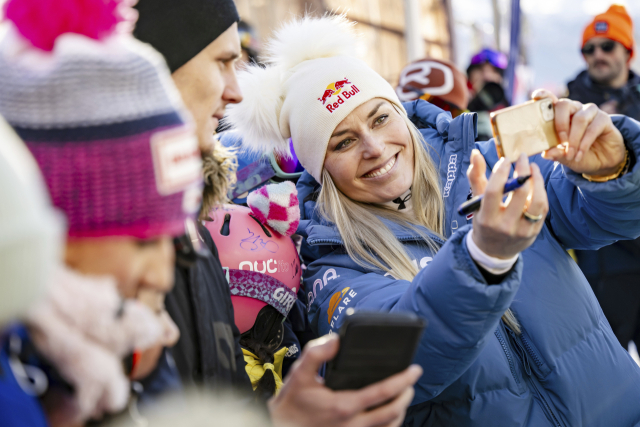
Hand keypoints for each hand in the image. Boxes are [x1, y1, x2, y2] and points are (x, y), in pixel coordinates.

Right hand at [268, 334, 421, 426]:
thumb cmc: (292, 401)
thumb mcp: (299, 372)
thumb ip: (316, 353)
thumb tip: (336, 340)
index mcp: (343, 406)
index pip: (382, 393)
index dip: (402, 380)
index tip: (414, 370)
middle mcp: (352, 425)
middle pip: (392, 413)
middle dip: (406, 396)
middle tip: (411, 382)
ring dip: (400, 412)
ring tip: (402, 396)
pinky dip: (389, 424)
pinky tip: (388, 413)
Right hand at [467, 150, 547, 258]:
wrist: (494, 250)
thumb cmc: (483, 221)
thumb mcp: (476, 202)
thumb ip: (475, 177)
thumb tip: (476, 153)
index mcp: (486, 218)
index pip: (494, 191)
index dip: (501, 172)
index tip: (505, 160)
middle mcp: (505, 226)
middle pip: (519, 193)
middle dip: (522, 170)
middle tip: (521, 157)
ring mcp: (522, 230)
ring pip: (537, 201)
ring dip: (537, 180)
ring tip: (533, 168)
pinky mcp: (535, 231)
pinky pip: (543, 208)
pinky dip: (541, 192)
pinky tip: (536, 182)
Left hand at [531, 89, 625, 175]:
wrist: (601, 162)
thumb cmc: (577, 154)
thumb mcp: (563, 156)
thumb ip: (555, 153)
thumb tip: (546, 153)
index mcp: (560, 114)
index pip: (551, 100)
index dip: (544, 96)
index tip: (535, 96)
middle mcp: (574, 109)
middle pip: (564, 105)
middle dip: (560, 124)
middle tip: (561, 142)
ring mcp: (590, 112)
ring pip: (579, 119)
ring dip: (573, 139)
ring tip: (570, 154)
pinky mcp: (604, 119)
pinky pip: (592, 128)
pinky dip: (584, 144)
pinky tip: (579, 155)